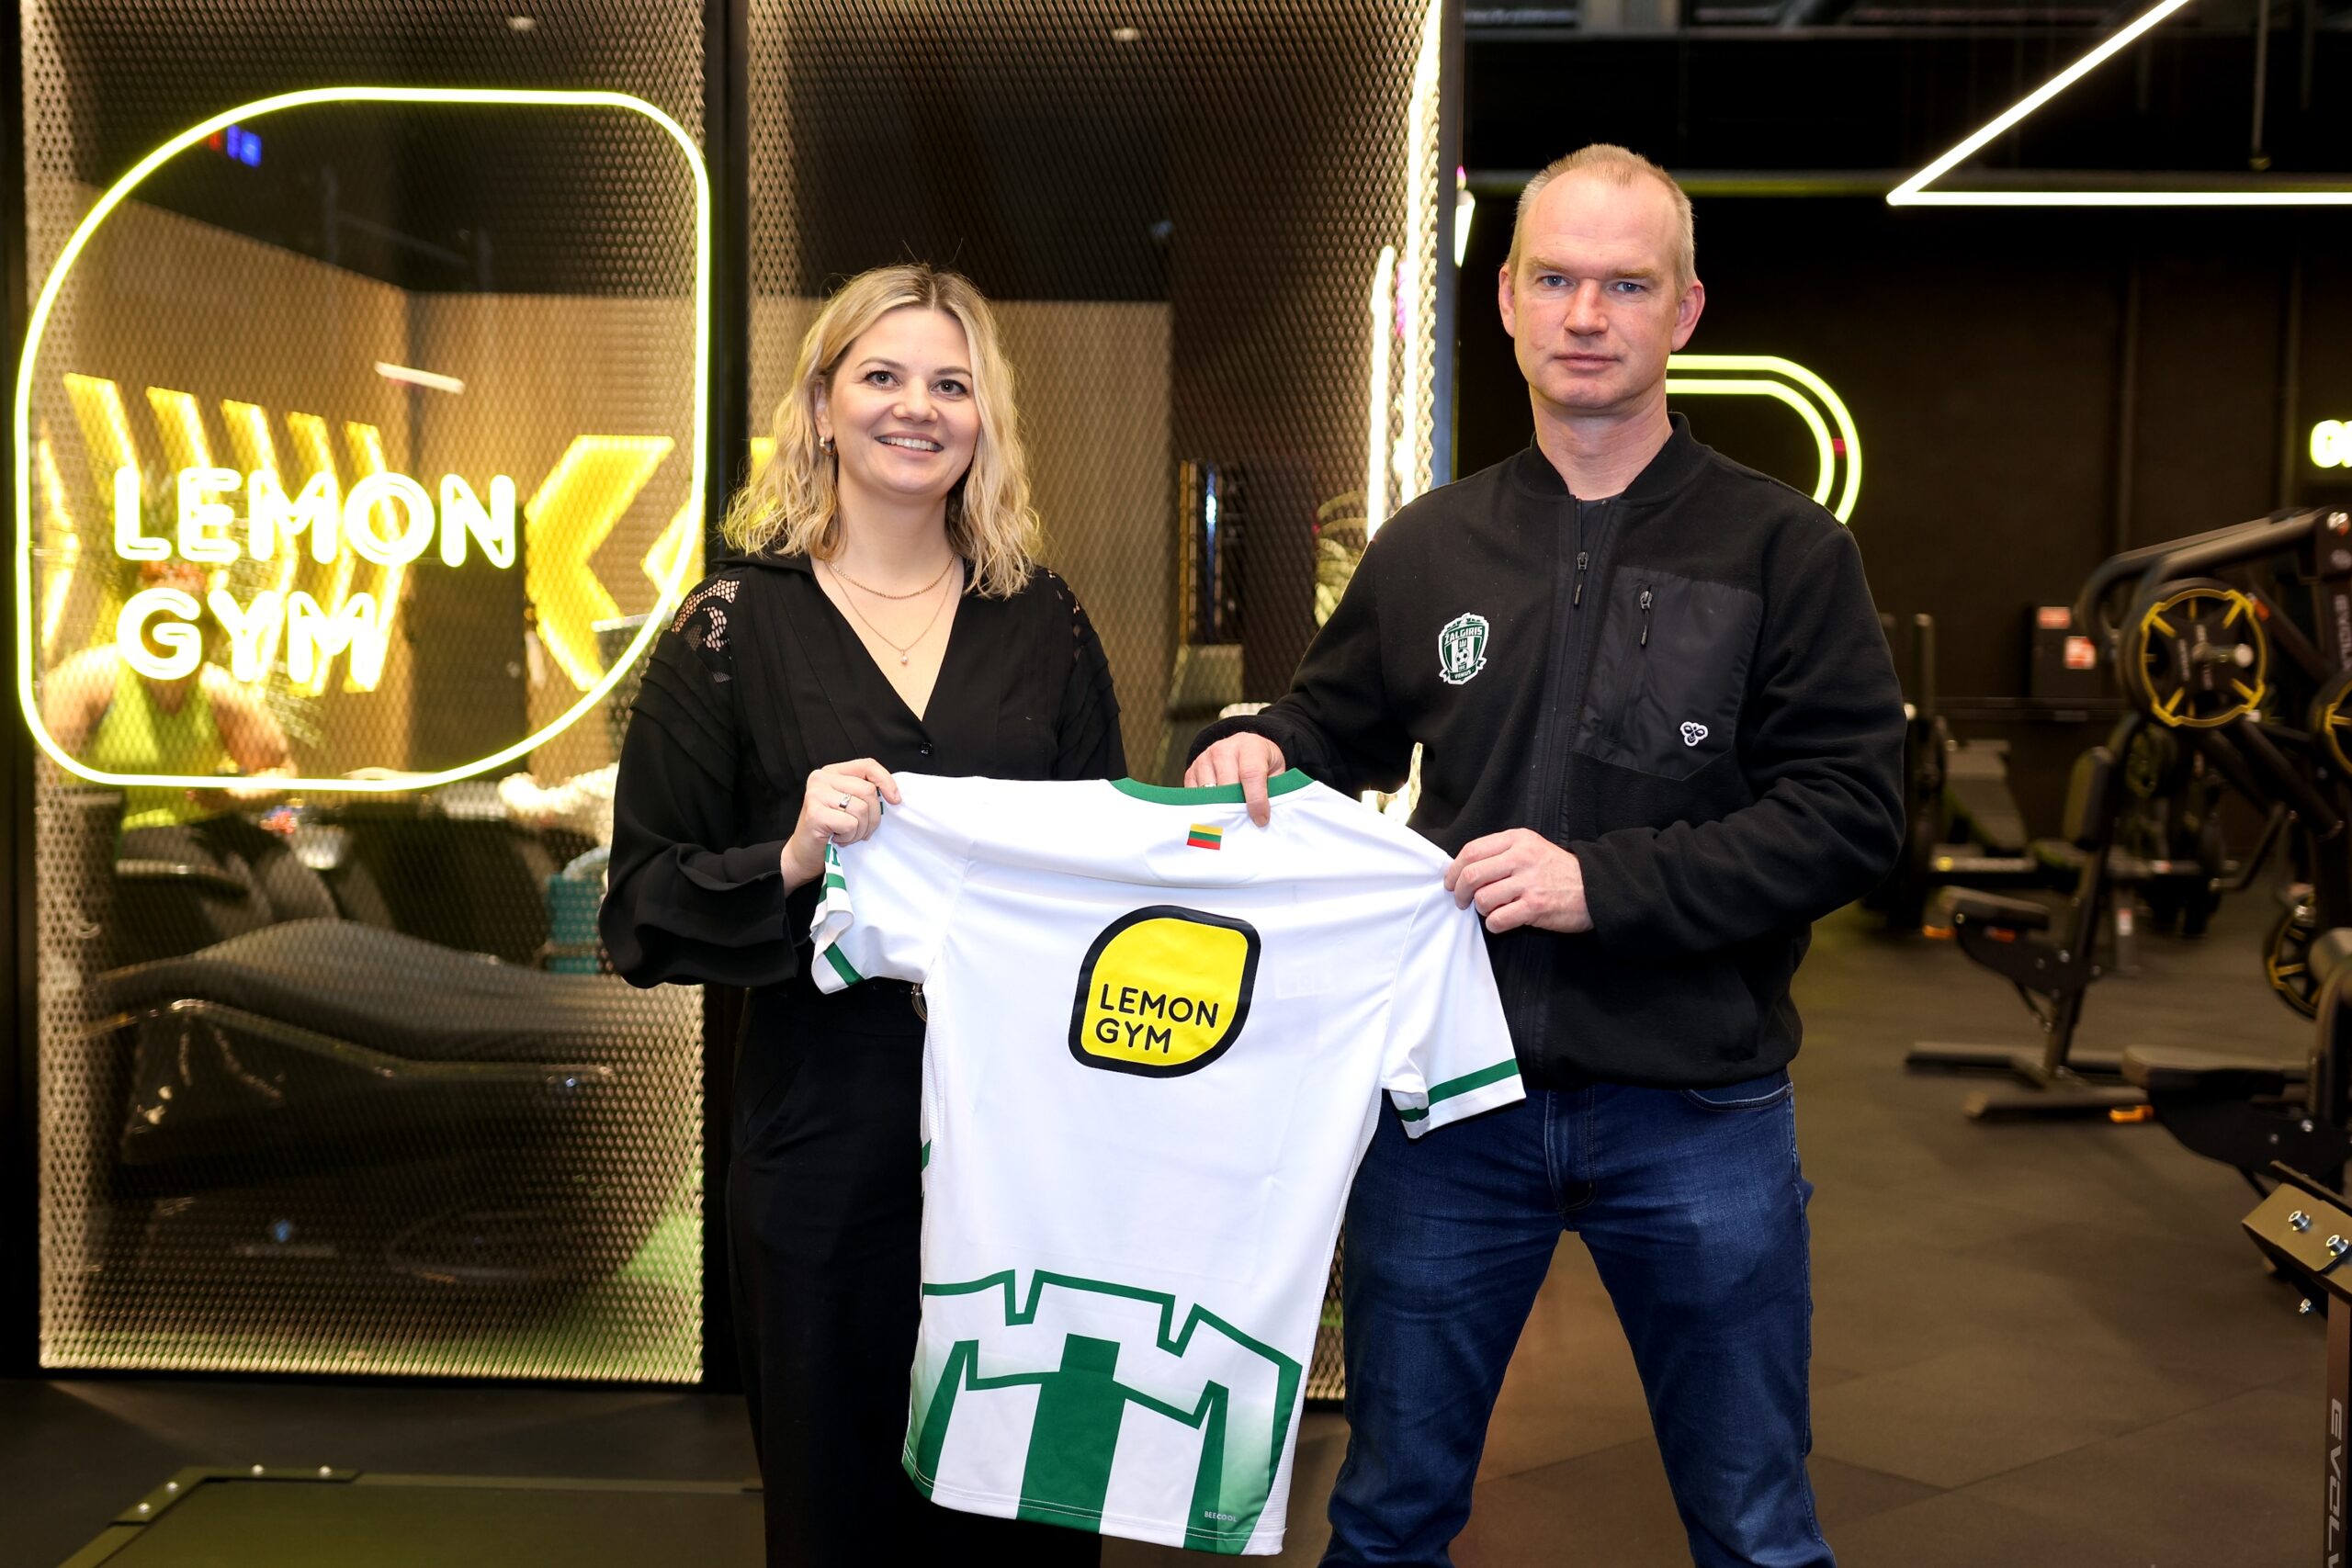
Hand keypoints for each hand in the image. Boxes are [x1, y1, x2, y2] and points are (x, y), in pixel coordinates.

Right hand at [782, 759, 901, 887]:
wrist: (804, 855)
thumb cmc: (830, 830)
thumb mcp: (849, 805)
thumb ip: (864, 794)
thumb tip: (894, 795)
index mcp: (832, 772)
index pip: (867, 765)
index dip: (886, 781)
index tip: (895, 800)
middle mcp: (821, 778)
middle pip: (868, 790)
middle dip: (873, 817)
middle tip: (861, 830)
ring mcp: (816, 794)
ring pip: (861, 809)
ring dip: (860, 829)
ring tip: (847, 835)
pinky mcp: (815, 814)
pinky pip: (850, 824)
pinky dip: (849, 837)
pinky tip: (837, 839)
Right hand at [1184, 734, 1287, 826]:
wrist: (1245, 747)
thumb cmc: (1263, 763)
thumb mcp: (1276, 771)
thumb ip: (1272, 791)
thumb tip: (1264, 819)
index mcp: (1250, 746)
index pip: (1251, 773)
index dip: (1256, 799)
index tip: (1261, 819)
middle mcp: (1223, 749)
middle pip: (1227, 784)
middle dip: (1237, 808)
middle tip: (1246, 825)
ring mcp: (1204, 759)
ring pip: (1209, 792)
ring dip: (1221, 810)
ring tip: (1232, 822)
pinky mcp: (1191, 772)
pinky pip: (1195, 796)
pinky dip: (1206, 809)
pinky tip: (1218, 814)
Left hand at [1445, 829, 1593, 933]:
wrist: (1595, 887)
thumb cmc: (1558, 870)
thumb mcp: (1531, 847)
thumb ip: (1501, 852)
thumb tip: (1464, 868)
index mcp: (1517, 839)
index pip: (1471, 851)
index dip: (1454, 869)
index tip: (1451, 882)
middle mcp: (1522, 857)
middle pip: (1471, 874)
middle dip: (1459, 892)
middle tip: (1461, 901)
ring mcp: (1529, 882)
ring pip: (1483, 898)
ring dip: (1480, 909)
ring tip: (1490, 910)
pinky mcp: (1535, 907)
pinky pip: (1498, 919)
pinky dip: (1494, 924)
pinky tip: (1502, 921)